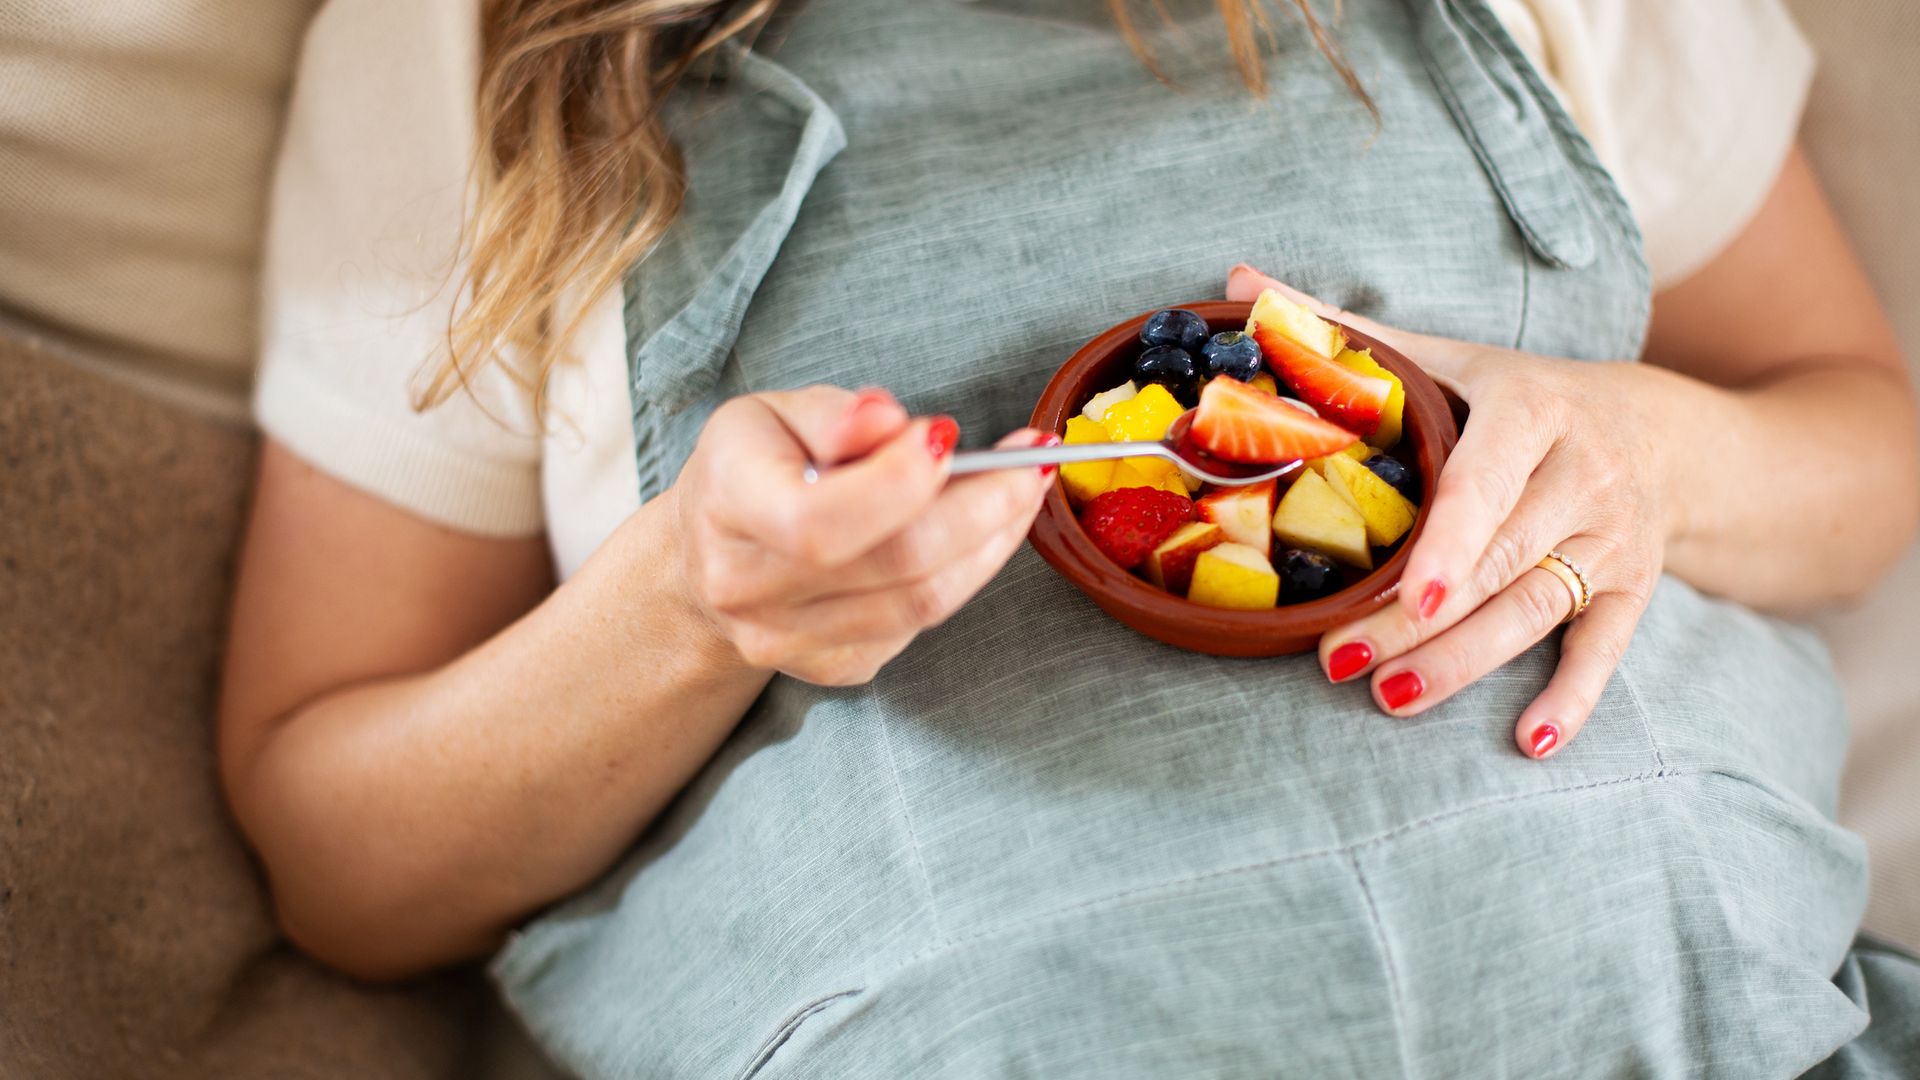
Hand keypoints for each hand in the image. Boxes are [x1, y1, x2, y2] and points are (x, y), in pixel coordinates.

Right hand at [672, 386, 1056, 686]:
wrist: (704, 558)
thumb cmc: (753, 469)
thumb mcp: (774, 412)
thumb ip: (838, 415)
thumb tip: (895, 424)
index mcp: (728, 503)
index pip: (819, 520)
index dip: (898, 483)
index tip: (949, 434)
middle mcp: (749, 585)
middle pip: (898, 562)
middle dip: (986, 506)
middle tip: (1033, 459)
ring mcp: (789, 639)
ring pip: (925, 601)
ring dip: (993, 541)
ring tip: (1022, 488)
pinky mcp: (833, 667)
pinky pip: (920, 624)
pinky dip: (965, 572)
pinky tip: (981, 530)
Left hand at [1228, 265, 1671, 758]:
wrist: (1665, 431)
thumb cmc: (1531, 397)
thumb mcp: (1455, 358)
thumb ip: (1349, 332)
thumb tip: (1238, 284)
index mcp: (1535, 411)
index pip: (1488, 483)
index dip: (1449, 543)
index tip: (1405, 594)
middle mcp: (1583, 476)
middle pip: (1496, 562)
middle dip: (1419, 622)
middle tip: (1339, 661)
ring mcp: (1615, 537)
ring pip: (1535, 610)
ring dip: (1464, 664)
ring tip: (1391, 699)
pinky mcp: (1637, 588)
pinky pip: (1606, 650)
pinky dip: (1572, 697)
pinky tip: (1529, 742)